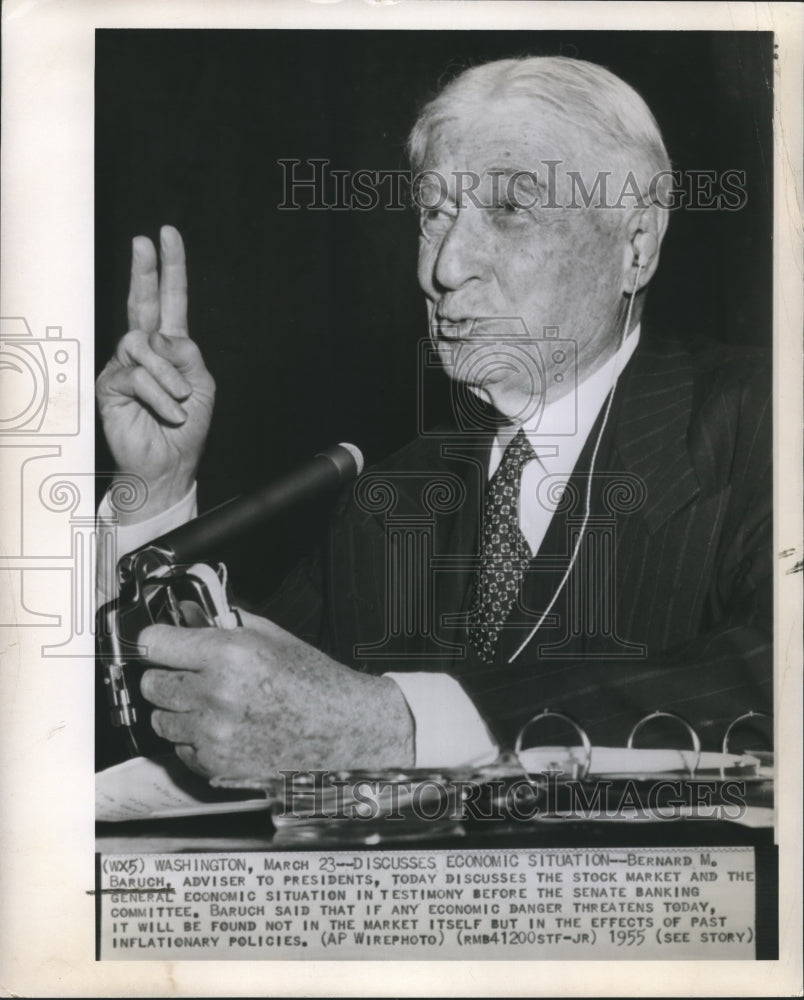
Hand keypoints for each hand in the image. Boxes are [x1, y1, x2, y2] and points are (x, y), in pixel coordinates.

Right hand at [96, 225, 214, 521]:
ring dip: (169, 375)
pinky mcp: (111, 385)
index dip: (170, 269)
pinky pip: (137, 376)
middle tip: (145, 242)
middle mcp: (145, 351)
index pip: (169, 301)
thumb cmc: (185, 429)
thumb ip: (188, 356)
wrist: (168, 465)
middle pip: (142, 303)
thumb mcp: (201, 386)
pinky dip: (161, 396)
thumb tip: (166, 336)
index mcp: (171, 347)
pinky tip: (170, 413)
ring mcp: (124, 366)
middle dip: (145, 271)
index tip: (167, 236)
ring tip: (181, 401)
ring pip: (143, 345)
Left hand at [138, 611, 414, 778]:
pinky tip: (224, 727)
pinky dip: (194, 739)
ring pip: (160, 720)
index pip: (154, 643)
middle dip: (167, 675)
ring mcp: (213, 735)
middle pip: (151, 684)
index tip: (160, 642)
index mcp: (228, 655)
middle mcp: (215, 696)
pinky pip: (179, 749)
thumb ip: (221, 622)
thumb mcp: (270, 637)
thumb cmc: (312, 681)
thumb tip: (184, 612)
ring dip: (178, 710)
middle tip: (192, 673)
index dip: (157, 640)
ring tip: (213, 703)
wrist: (342, 729)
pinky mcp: (216, 765)